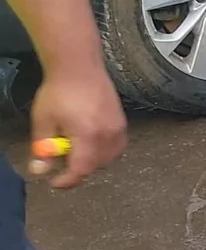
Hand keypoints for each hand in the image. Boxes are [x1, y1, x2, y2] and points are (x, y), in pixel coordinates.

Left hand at [27, 65, 125, 188]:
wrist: (79, 67)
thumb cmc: (59, 90)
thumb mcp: (43, 121)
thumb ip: (43, 148)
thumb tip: (39, 170)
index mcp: (87, 134)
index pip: (81, 169)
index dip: (68, 181)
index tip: (55, 182)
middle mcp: (108, 134)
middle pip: (95, 166)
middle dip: (77, 167)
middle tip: (60, 157)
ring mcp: (118, 128)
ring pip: (108, 159)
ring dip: (92, 160)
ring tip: (75, 147)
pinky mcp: (122, 123)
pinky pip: (117, 147)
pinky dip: (104, 152)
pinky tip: (90, 142)